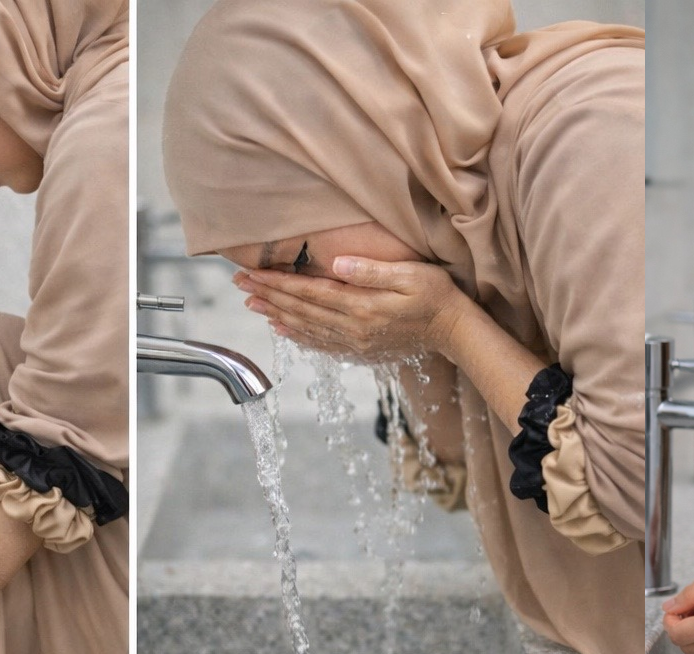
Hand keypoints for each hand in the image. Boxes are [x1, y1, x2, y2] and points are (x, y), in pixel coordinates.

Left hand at [234, 257, 481, 363]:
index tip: (253, 274)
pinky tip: (282, 329)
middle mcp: (353, 328)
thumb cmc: (435, 294)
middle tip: (240, 285)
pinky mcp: (359, 350)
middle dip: (268, 296)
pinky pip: (320, 343)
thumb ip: (372, 270)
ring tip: (252, 304)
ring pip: (306, 328)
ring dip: (276, 315)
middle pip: (301, 311)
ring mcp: (355, 342)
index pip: (309, 293)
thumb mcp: (410, 274)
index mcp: (362, 306)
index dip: (278, 283)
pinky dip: (297, 336)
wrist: (452, 330)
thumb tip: (337, 263)